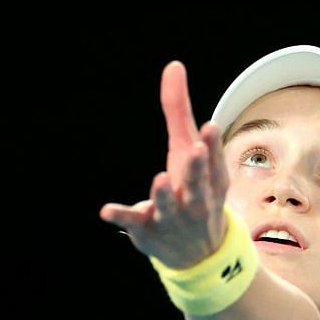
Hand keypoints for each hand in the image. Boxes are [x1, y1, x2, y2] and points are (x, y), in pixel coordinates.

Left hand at [99, 61, 231, 267]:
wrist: (198, 254)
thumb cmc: (194, 190)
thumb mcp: (191, 152)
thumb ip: (179, 111)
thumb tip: (173, 65)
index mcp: (211, 180)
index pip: (213, 160)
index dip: (211, 144)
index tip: (208, 126)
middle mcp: (195, 199)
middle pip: (197, 184)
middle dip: (197, 168)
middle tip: (196, 150)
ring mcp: (172, 216)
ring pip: (168, 205)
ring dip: (165, 195)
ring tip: (161, 180)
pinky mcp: (148, 228)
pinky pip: (133, 221)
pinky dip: (121, 216)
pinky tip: (105, 210)